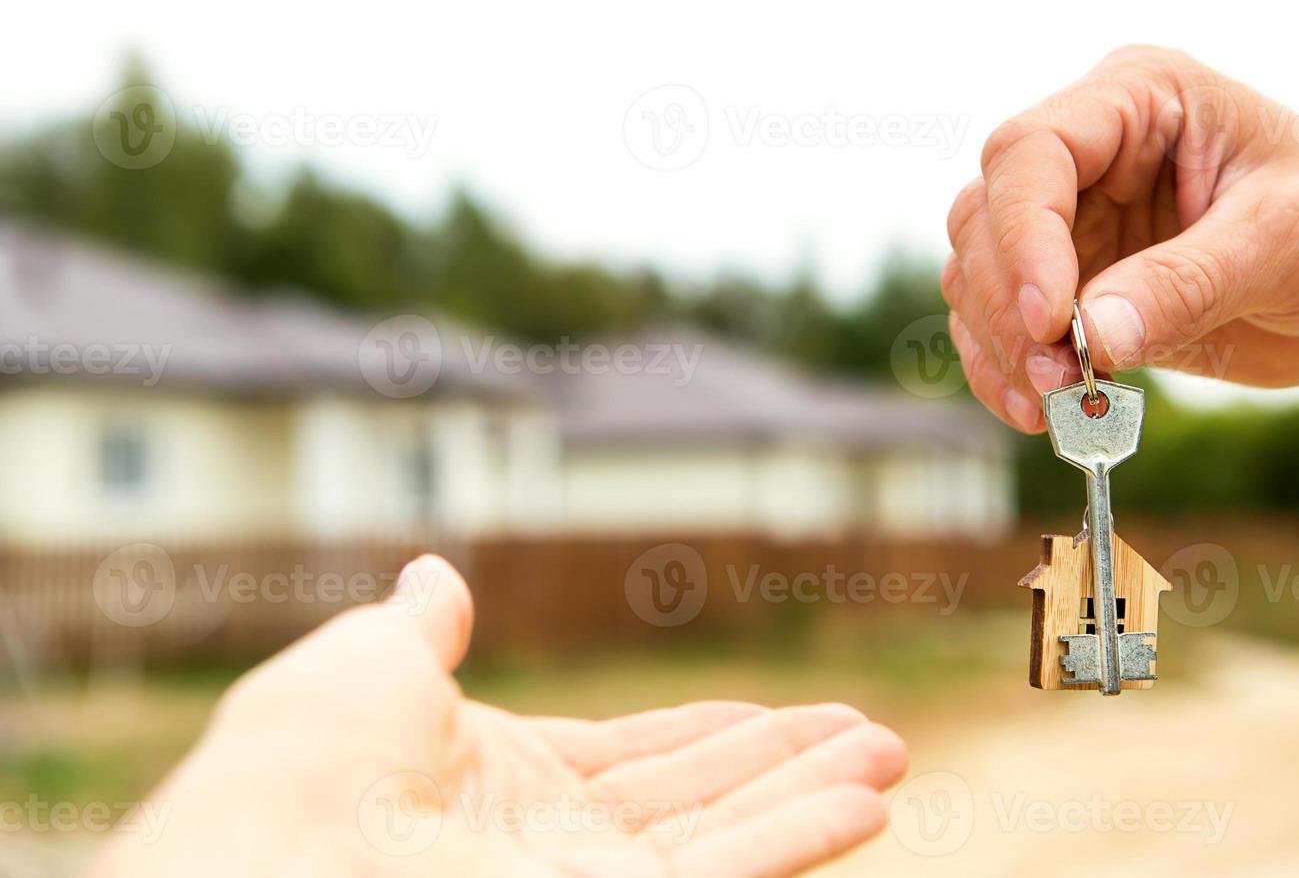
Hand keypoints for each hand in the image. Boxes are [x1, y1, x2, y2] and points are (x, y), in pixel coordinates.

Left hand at [92, 555, 907, 876]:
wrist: (284, 853)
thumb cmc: (305, 760)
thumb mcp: (369, 664)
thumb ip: (421, 628)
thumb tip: (433, 575)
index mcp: (504, 783)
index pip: (634, 760)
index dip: (706, 739)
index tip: (769, 718)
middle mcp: (557, 847)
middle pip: (699, 801)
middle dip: (785, 766)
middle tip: (869, 734)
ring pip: (732, 839)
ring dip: (814, 797)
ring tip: (890, 757)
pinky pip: (732, 877)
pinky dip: (801, 839)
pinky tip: (867, 803)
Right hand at [943, 45, 1298, 481]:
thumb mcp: (1283, 241)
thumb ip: (1185, 283)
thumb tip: (1089, 336)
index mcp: (1137, 97)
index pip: (1032, 153)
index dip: (1022, 236)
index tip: (1050, 319)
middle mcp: (1087, 152)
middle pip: (986, 215)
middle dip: (1007, 304)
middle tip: (1052, 377)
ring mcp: (1070, 218)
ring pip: (978, 274)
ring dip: (1000, 345)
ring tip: (1053, 402)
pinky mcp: (1069, 283)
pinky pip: (1001, 324)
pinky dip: (1006, 371)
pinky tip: (1039, 411)